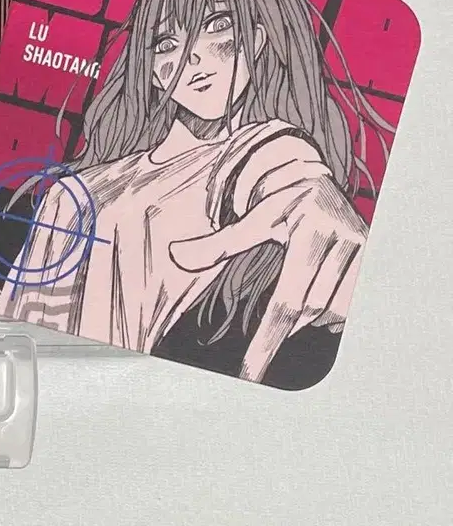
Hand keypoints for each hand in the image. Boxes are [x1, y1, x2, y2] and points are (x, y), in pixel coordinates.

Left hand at [168, 174, 366, 383]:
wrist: (312, 177)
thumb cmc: (276, 200)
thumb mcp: (250, 218)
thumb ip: (217, 243)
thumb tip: (178, 255)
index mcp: (309, 229)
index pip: (287, 301)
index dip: (268, 341)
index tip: (252, 372)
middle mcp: (343, 239)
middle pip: (311, 309)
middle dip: (283, 325)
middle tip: (261, 340)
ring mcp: (362, 249)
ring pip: (333, 310)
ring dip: (310, 313)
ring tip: (289, 297)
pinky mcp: (372, 258)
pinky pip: (349, 304)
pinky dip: (330, 309)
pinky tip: (315, 297)